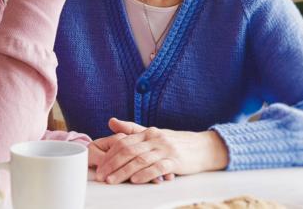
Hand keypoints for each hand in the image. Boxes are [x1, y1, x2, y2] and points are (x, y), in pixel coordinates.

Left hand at [95, 118, 228, 183]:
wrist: (203, 147)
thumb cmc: (176, 143)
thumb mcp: (154, 134)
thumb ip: (132, 130)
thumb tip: (111, 121)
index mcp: (148, 133)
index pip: (123, 142)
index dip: (109, 154)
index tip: (99, 166)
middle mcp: (155, 139)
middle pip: (129, 150)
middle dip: (112, 164)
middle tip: (101, 176)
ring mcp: (165, 149)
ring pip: (140, 160)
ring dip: (123, 171)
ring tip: (112, 180)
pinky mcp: (176, 161)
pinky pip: (158, 168)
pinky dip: (145, 174)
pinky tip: (135, 180)